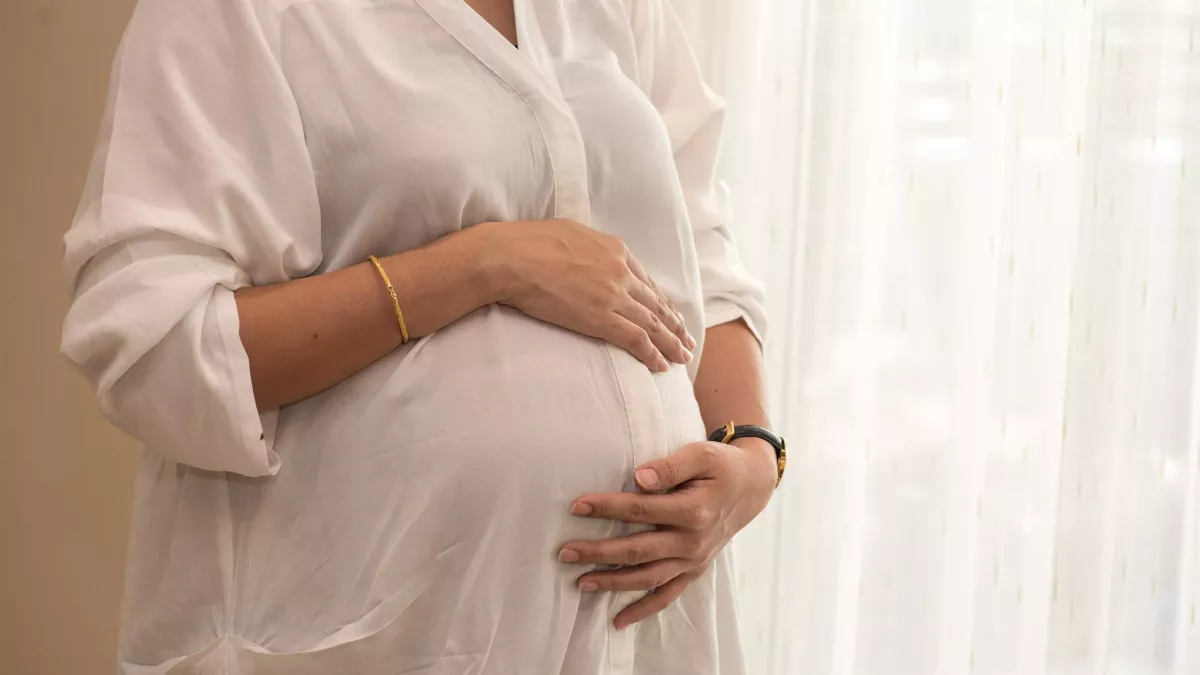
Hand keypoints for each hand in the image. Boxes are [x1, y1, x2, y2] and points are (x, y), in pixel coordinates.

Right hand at [476, 219, 694, 370]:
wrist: (511, 257)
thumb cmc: (528, 242)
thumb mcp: (569, 233)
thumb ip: (589, 248)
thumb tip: (587, 255)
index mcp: (615, 250)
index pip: (646, 282)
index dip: (661, 302)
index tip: (669, 315)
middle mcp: (621, 273)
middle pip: (656, 304)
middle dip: (674, 326)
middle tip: (687, 341)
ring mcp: (613, 296)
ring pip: (653, 324)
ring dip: (671, 344)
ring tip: (682, 358)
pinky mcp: (601, 318)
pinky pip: (636, 339)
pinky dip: (652, 354)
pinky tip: (662, 366)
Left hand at [557, 438, 776, 628]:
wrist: (751, 487)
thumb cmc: (721, 467)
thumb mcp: (701, 455)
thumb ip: (670, 467)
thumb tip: (639, 477)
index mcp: (694, 510)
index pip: (641, 510)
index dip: (607, 508)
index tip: (577, 506)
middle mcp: (693, 541)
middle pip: (638, 550)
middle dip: (598, 553)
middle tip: (565, 552)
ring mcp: (693, 560)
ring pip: (648, 577)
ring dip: (613, 582)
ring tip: (580, 582)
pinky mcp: (694, 570)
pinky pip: (667, 595)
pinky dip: (643, 610)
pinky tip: (618, 620)